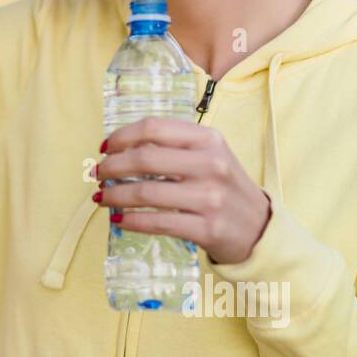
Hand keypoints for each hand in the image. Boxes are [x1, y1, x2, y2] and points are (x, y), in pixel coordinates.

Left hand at [95, 117, 271, 264]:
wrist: (259, 227)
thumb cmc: (223, 187)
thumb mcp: (209, 155)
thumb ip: (173, 147)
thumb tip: (118, 149)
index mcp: (208, 139)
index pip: (154, 128)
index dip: (121, 136)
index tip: (104, 147)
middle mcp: (211, 164)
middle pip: (145, 159)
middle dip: (111, 166)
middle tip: (97, 174)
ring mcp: (210, 198)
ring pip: (146, 192)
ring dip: (114, 195)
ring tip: (101, 197)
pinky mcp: (207, 228)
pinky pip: (157, 222)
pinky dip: (130, 220)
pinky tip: (118, 219)